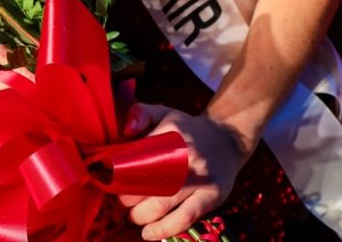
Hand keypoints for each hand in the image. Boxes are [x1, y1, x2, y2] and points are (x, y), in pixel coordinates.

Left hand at [117, 103, 249, 239]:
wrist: (229, 137)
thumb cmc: (189, 130)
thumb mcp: (165, 113)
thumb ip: (141, 114)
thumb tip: (126, 131)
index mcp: (172, 132)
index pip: (137, 158)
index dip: (119, 177)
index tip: (112, 185)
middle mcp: (187, 155)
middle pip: (147, 185)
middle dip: (127, 200)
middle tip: (123, 202)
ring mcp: (201, 177)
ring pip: (162, 204)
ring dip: (141, 216)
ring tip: (135, 216)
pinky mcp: (212, 195)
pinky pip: (185, 218)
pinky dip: (164, 229)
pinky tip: (149, 233)